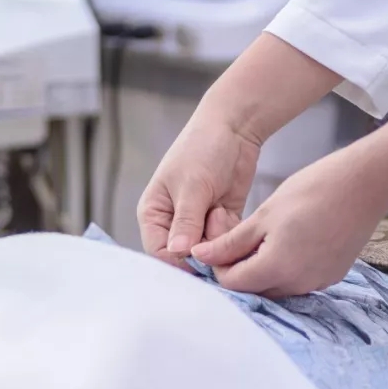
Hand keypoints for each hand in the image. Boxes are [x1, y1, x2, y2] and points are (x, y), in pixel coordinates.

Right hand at [137, 111, 260, 264]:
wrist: (234, 128)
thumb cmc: (202, 149)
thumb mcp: (192, 186)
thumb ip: (186, 222)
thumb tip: (178, 252)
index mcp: (153, 214)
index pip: (158, 252)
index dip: (177, 261)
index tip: (198, 258)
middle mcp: (172, 223)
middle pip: (184, 256)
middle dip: (202, 247)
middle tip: (212, 224)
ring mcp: (197, 223)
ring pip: (207, 251)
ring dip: (217, 236)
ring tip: (219, 209)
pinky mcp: (219, 221)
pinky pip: (224, 241)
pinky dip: (229, 231)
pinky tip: (227, 209)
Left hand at [191, 113, 387, 296]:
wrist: (367, 183)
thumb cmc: (313, 190)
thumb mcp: (264, 215)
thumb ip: (230, 242)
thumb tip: (200, 256)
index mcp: (277, 268)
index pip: (231, 283)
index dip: (218, 265)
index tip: (216, 242)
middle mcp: (298, 284)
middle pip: (252, 289)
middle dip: (237, 268)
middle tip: (233, 237)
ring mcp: (317, 282)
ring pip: (274, 286)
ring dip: (259, 269)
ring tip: (258, 236)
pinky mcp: (331, 276)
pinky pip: (296, 280)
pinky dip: (282, 267)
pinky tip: (283, 241)